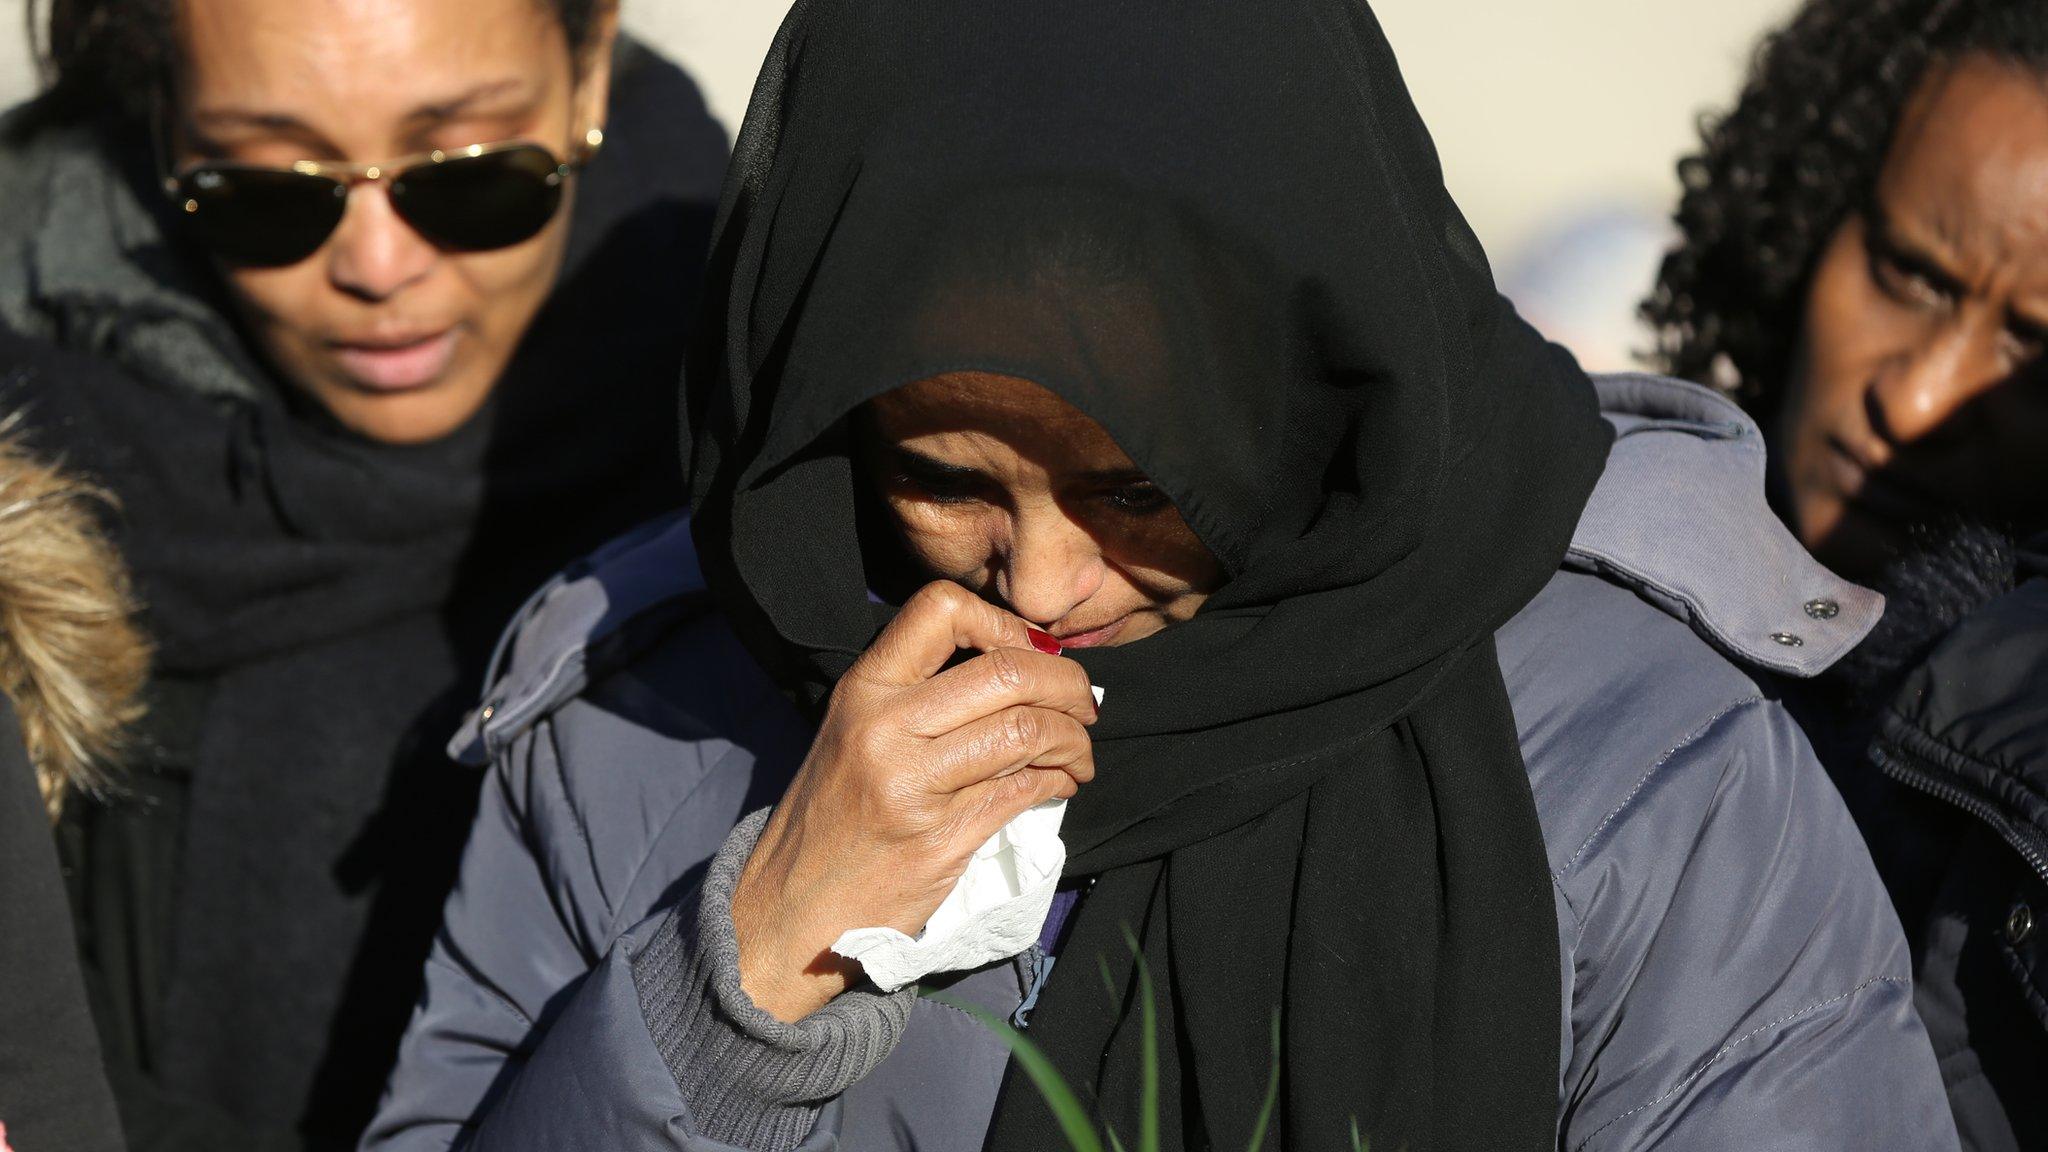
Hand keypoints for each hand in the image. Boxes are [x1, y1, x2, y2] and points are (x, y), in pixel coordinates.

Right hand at [729, 581, 1098, 1021]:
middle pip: (1007, 672)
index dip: (1005, 622)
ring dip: (1074, 739)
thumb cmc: (831, 819)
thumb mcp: (852, 734)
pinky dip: (1059, 780)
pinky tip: (1062, 782)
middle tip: (1086, 704)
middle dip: (1068, 685)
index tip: (1033, 653)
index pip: (942, 609)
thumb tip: (1021, 667)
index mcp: (863, 689)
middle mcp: (885, 727)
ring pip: (1027, 731)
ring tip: (1079, 753)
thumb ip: (917, 696)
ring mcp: (913, 785)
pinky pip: (1024, 790)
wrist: (792, 907)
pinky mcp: (940, 839)